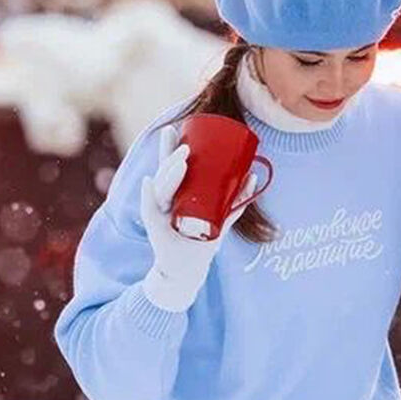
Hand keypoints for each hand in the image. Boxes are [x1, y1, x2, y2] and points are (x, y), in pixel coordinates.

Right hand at [139, 124, 254, 311]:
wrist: (186, 273)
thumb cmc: (203, 242)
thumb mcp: (221, 220)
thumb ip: (235, 201)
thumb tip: (254, 175)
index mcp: (175, 195)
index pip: (171, 166)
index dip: (171, 147)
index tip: (176, 126)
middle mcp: (164, 203)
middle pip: (165, 175)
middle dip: (175, 159)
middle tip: (186, 147)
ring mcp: (160, 217)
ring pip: (161, 190)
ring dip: (168, 173)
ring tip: (179, 160)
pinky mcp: (158, 233)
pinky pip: (151, 214)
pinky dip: (147, 198)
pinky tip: (146, 182)